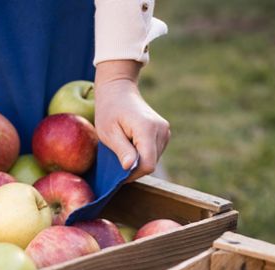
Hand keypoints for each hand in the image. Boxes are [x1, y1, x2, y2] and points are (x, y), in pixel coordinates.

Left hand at [95, 60, 169, 181]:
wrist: (118, 90)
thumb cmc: (109, 110)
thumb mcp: (109, 132)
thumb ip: (121, 150)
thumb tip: (130, 167)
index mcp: (147, 129)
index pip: (147, 164)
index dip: (133, 174)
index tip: (118, 173)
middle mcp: (162, 130)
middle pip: (151, 164)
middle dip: (134, 168)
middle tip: (117, 160)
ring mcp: (165, 131)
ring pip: (153, 160)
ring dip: (138, 161)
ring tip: (123, 148)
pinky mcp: (164, 133)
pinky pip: (154, 153)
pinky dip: (143, 155)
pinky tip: (131, 146)